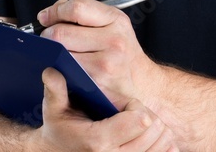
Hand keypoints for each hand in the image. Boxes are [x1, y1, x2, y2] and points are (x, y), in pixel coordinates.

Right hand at [28, 67, 177, 151]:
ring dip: (155, 129)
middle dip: (145, 115)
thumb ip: (55, 90)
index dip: (134, 106)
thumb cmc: (60, 129)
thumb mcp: (54, 109)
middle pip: (154, 130)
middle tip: (130, 112)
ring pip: (163, 143)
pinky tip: (148, 135)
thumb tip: (52, 71)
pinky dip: (163, 144)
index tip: (122, 104)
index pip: (140, 119)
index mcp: (98, 141)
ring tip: (138, 122)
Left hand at [36, 0, 163, 105]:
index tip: (46, 17)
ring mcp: (105, 64)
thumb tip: (49, 13)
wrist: (143, 84)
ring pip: (60, 53)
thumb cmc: (121, 51)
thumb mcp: (110, 23)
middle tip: (49, 38)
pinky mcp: (96, 83)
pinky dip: (60, 66)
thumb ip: (81, 12)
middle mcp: (114, 41)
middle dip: (48, 34)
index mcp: (116, 20)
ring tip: (60, 51)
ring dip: (53, 52)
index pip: (77, 8)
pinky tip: (65, 65)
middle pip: (61, 32)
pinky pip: (65, 70)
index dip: (55, 11)